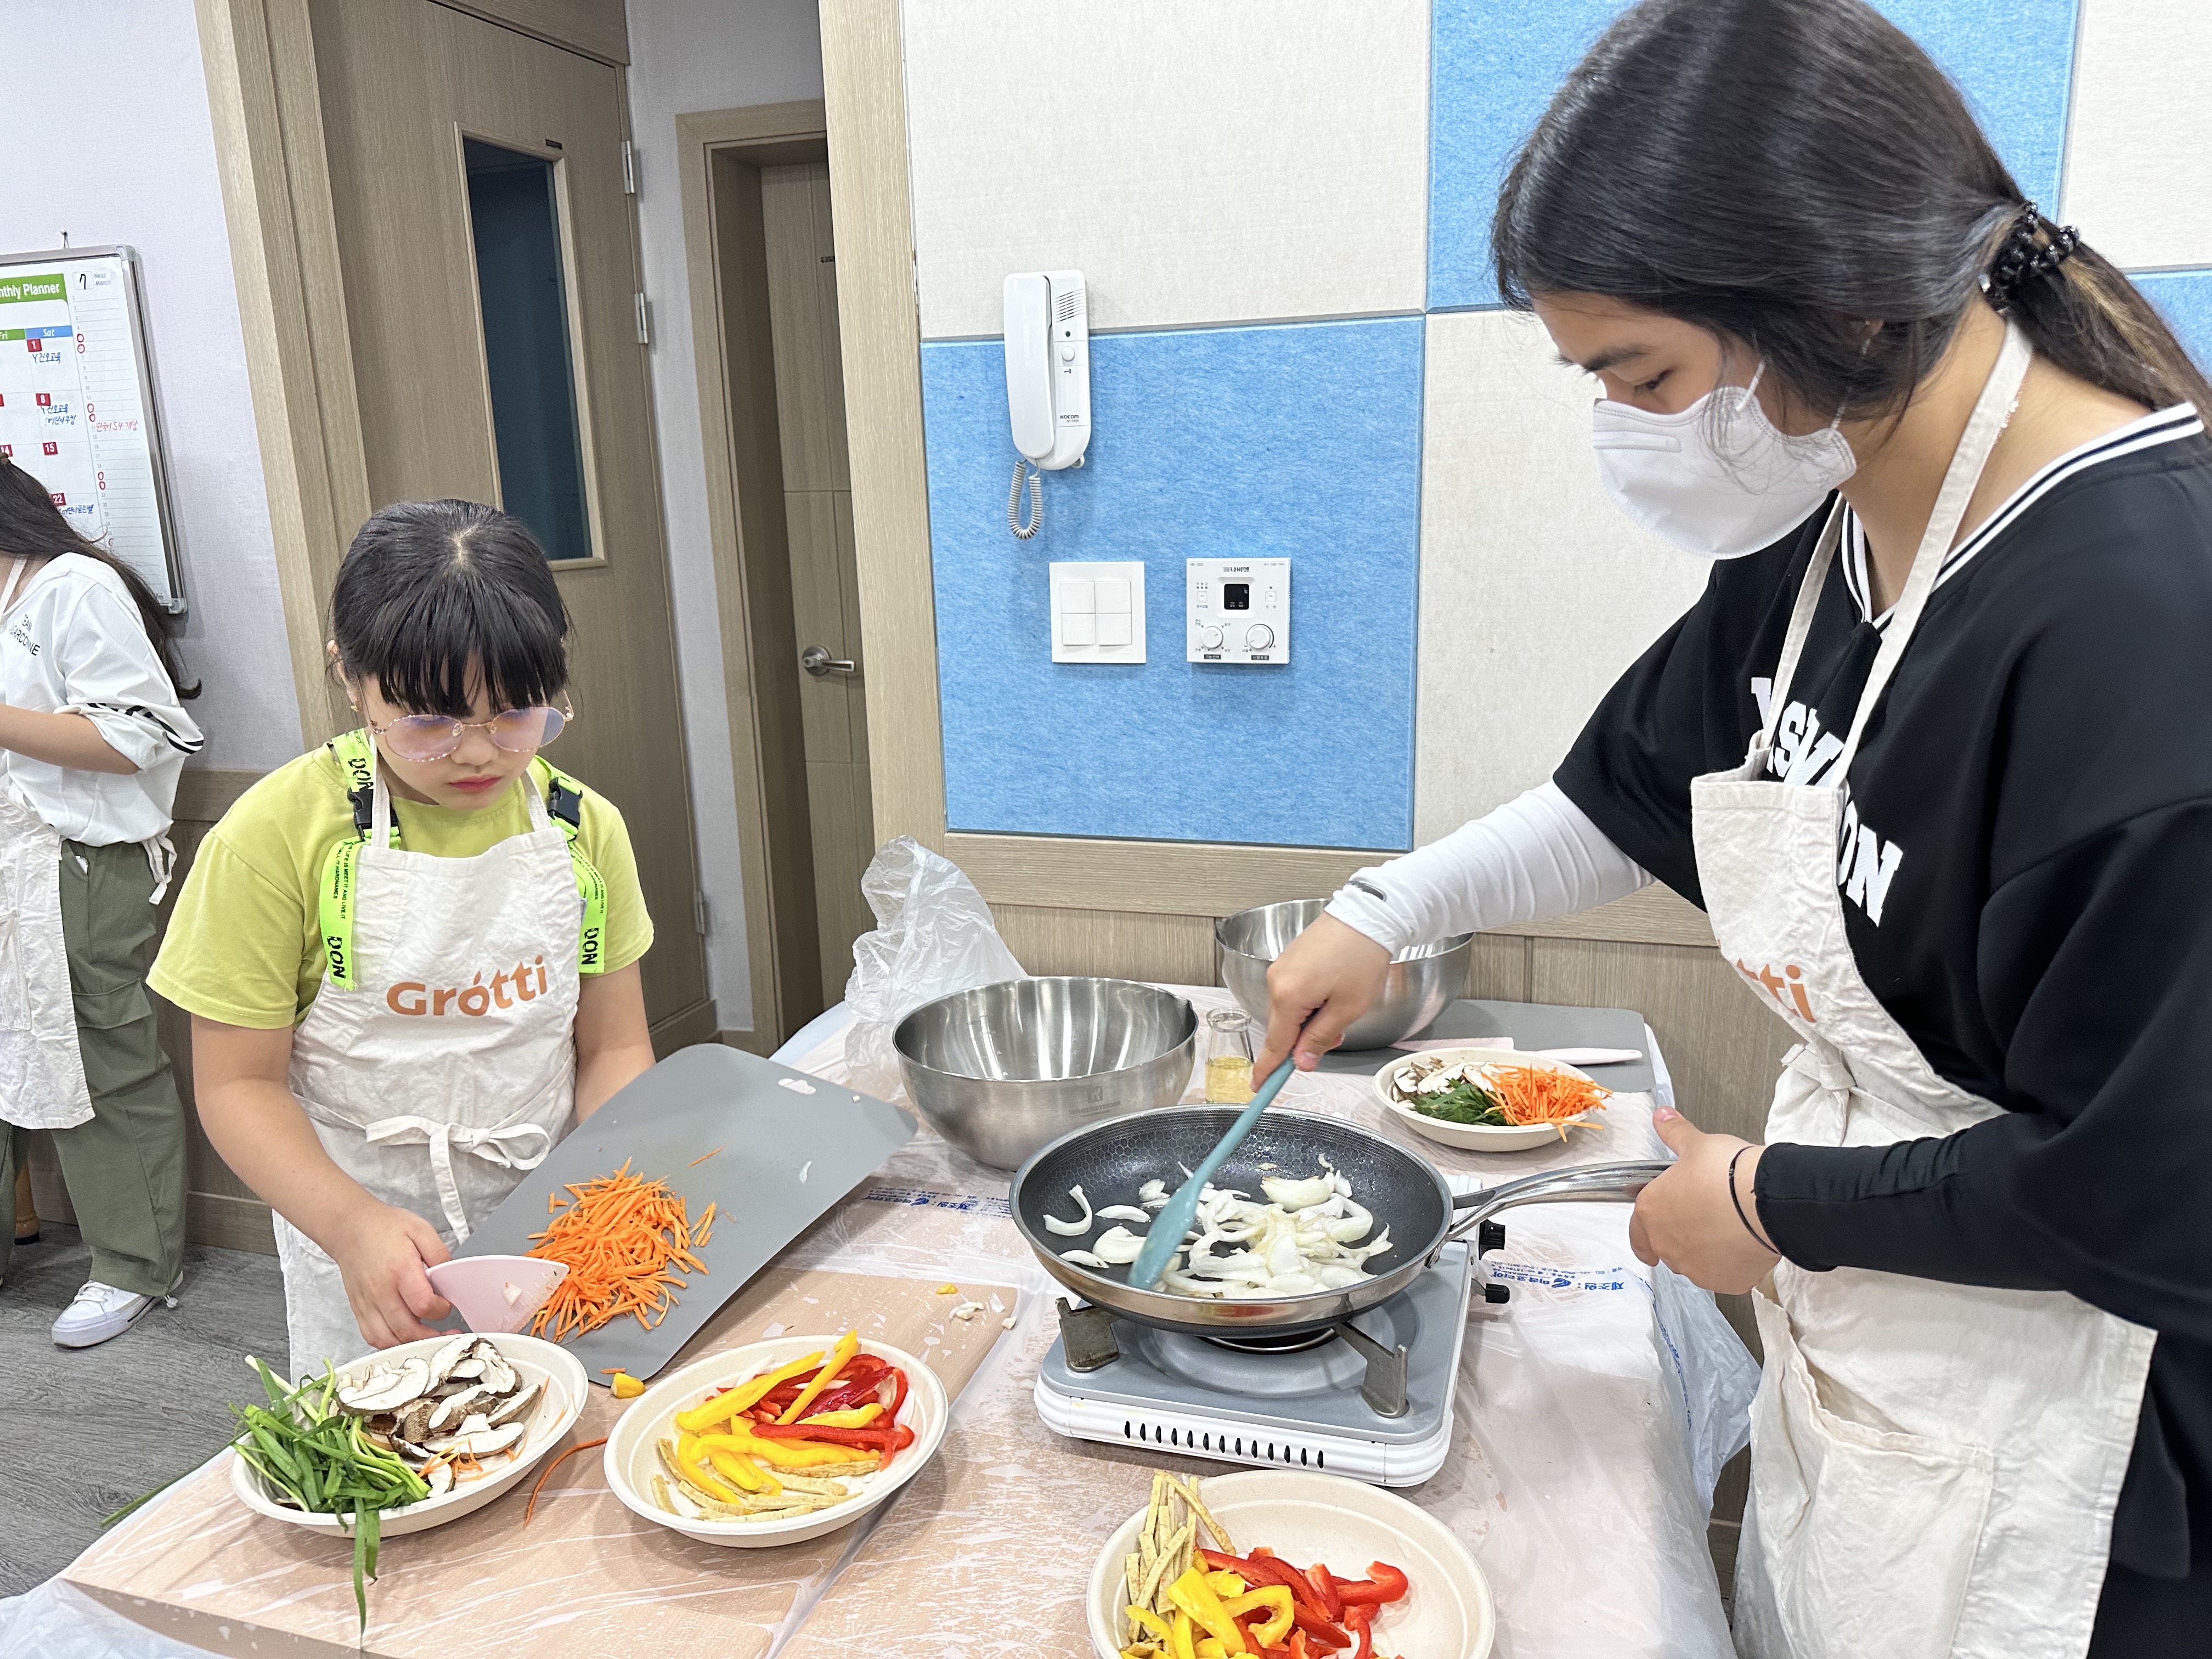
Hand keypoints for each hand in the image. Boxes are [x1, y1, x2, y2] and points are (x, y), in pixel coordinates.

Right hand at [326, 1198, 453, 1347]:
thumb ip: (439, 1254)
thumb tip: (450, 1276)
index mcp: (399, 1270)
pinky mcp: (358, 1309)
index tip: (447, 1303)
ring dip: (411, 1344)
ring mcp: (367, 1303)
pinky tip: (403, 1336)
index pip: (423, 1305)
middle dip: (432, 1336)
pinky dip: (390, 1343)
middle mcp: (381, 1291)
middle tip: (447, 1333)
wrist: (350, 1228)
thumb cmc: (384, 1227)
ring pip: (388, 1340)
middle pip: (407, 1330)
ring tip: (428, 1337)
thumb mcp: (421, 1229)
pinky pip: (372, 1337)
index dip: (441, 1310)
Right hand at [1253, 914, 1393, 1076]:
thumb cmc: (1362, 958)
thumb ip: (1321, 1039)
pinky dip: (1309, 1002)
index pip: (1274, 1045)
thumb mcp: (1348, 1008)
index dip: (1267, 1070)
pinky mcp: (1288, 960)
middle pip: (1282, 1028)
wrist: (1368, 915)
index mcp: (1288, 996)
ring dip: (1310, 1019)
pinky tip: (1332, 991)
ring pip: (1289, 1011)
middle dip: (1305, 1040)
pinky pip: (1292, 993)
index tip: (1258, 1088)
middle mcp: (1276, 981)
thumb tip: (1300, 1063)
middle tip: (1337, 1035)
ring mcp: (1280, 968)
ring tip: (1341, 1005)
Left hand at [1628, 1106, 1779, 1293]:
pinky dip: (1730, 1264)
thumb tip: (1662, 1117)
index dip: (1647, 1228)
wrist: (1766, 1200)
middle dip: (1681, 1235)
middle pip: (1667, 1247)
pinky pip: (1723, 1275)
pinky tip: (1742, 1243)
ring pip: (1694, 1264)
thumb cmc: (1729, 1172)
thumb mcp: (1696, 1143)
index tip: (1657, 1227)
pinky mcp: (1725, 1282)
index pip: (1637, 1232)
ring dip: (1704, 1251)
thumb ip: (1675, 1133)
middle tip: (1704, 1216)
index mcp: (1651, 1212)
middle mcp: (1667, 1244)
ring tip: (1726, 1228)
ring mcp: (1696, 1268)